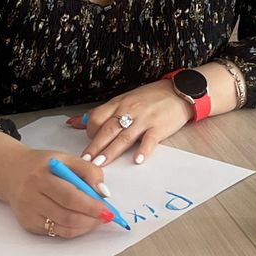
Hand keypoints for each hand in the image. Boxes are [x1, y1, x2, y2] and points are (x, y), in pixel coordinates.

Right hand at [0, 135, 113, 239]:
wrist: (11, 172)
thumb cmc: (41, 165)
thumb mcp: (65, 158)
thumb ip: (88, 171)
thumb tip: (103, 193)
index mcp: (40, 176)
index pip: (70, 196)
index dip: (91, 206)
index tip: (108, 210)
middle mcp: (31, 196)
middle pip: (66, 216)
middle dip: (91, 220)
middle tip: (105, 217)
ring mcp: (28, 213)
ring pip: (62, 228)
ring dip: (84, 227)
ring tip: (95, 220)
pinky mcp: (27, 224)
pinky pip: (55, 233)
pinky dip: (72, 230)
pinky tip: (79, 221)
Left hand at [71, 79, 190, 166]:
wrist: (179, 92)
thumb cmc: (151, 97)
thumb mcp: (125, 99)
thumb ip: (103, 112)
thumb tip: (75, 122)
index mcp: (119, 103)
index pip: (97, 117)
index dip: (89, 132)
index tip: (86, 146)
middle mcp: (129, 110)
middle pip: (108, 130)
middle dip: (95, 146)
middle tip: (85, 161)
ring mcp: (144, 119)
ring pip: (124, 137)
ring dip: (111, 151)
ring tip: (101, 164)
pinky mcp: (159, 127)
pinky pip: (149, 140)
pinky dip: (143, 150)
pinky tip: (137, 160)